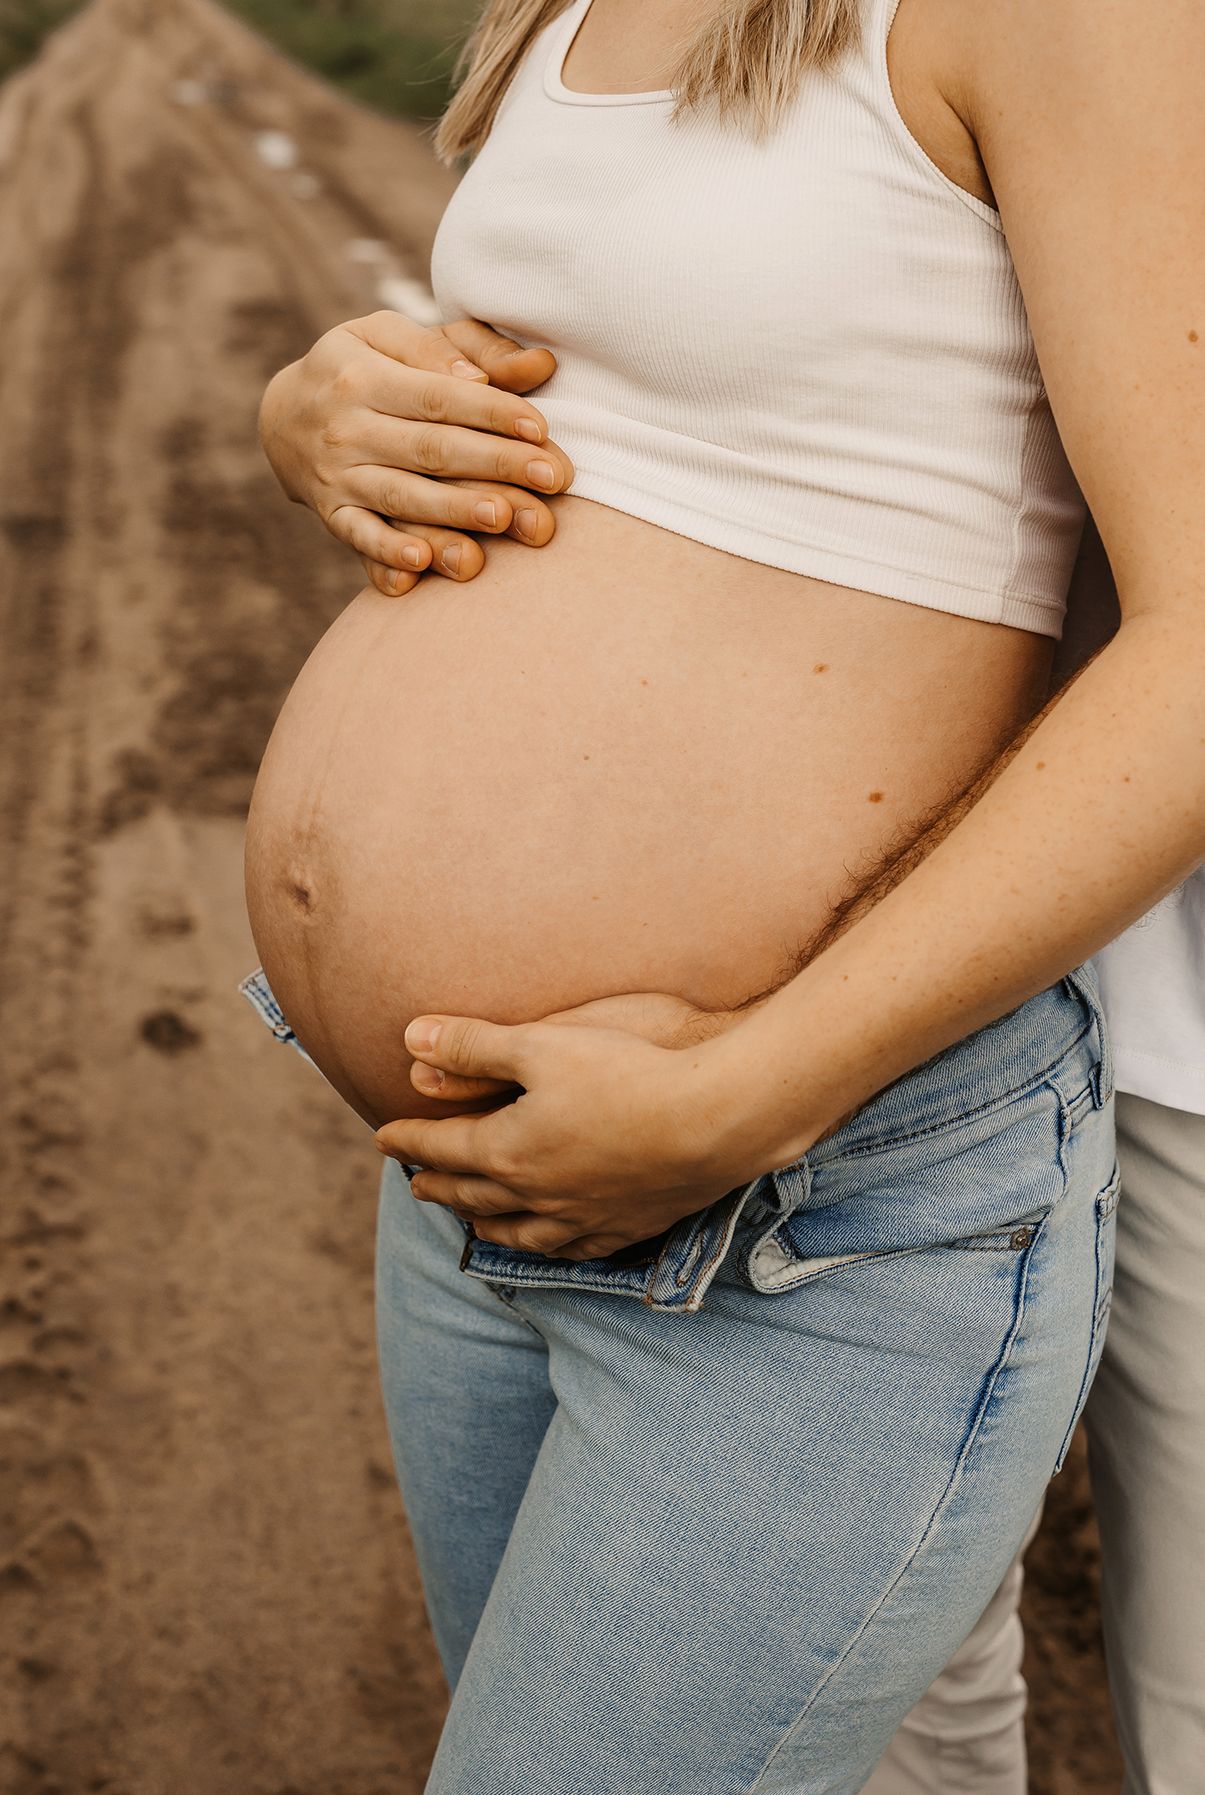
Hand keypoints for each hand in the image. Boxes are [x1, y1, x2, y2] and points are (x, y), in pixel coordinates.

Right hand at [259, 311, 574, 596]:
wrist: (282, 417)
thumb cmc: (360, 368)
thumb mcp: (392, 337)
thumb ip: (462, 347)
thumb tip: (537, 365)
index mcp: (364, 376)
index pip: (437, 396)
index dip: (490, 412)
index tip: (540, 428)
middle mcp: (347, 428)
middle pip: (430, 448)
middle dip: (493, 464)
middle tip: (549, 479)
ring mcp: (336, 476)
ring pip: (402, 496)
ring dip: (454, 511)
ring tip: (503, 519)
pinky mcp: (331, 515)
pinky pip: (359, 536)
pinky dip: (385, 553)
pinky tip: (420, 564)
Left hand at [373, 1007, 769, 1262]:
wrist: (713, 1120)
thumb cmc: (625, 1072)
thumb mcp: (539, 1044)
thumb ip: (473, 1045)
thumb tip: (409, 1039)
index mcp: (508, 1150)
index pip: (443, 1147)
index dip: (410, 1139)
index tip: (384, 1138)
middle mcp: (537, 1195)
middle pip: (474, 1193)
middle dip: (438, 1185)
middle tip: (415, 1183)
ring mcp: (584, 1216)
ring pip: (520, 1231)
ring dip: (487, 1224)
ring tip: (471, 1220)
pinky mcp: (628, 1224)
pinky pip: (575, 1248)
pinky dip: (549, 1247)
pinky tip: (552, 1242)